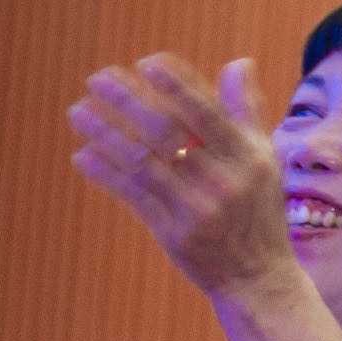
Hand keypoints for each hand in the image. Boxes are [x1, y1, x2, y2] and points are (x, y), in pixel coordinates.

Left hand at [66, 55, 301, 312]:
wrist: (258, 278)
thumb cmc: (258, 210)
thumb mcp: (264, 160)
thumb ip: (246, 112)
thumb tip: (238, 63)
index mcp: (249, 157)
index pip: (208, 113)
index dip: (177, 85)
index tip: (146, 62)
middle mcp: (224, 180)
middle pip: (168, 132)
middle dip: (128, 101)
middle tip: (97, 78)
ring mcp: (197, 208)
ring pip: (142, 161)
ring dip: (105, 132)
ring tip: (78, 110)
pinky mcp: (173, 232)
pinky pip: (132, 195)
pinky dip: (106, 172)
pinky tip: (84, 154)